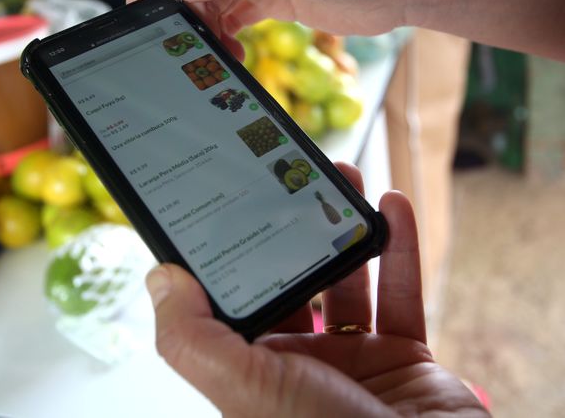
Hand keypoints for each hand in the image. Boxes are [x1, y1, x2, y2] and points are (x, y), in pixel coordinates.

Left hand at [144, 162, 487, 416]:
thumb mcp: (245, 388)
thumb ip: (193, 337)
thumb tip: (160, 277)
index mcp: (253, 372)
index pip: (233, 300)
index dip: (229, 252)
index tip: (226, 202)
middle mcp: (299, 365)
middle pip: (292, 280)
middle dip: (293, 229)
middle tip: (293, 178)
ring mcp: (354, 362)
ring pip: (348, 279)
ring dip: (346, 227)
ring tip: (344, 177)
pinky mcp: (404, 358)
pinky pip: (401, 293)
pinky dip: (401, 248)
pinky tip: (394, 206)